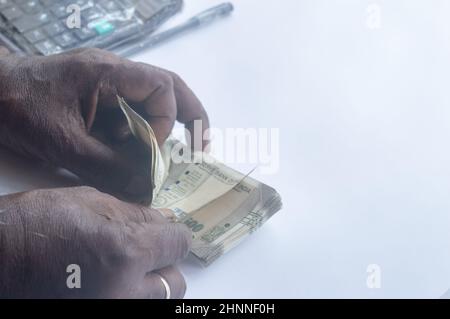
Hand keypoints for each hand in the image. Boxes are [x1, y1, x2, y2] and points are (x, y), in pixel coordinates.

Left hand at [0, 48, 209, 199]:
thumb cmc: (19, 109)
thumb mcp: (64, 145)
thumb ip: (108, 167)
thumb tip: (146, 187)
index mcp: (108, 73)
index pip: (161, 88)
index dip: (165, 122)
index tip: (151, 150)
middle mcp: (114, 73)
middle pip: (168, 87)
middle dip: (190, 115)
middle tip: (203, 143)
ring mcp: (107, 83)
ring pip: (152, 100)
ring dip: (166, 126)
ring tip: (178, 152)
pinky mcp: (100, 97)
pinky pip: (131, 112)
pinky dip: (141, 133)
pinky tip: (137, 154)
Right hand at [0, 186, 190, 298]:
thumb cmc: (34, 225)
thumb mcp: (88, 201)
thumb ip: (134, 213)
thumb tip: (163, 220)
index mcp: (126, 250)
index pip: (179, 244)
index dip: (173, 235)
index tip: (165, 234)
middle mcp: (125, 291)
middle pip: (174, 283)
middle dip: (164, 266)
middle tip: (144, 255)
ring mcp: (111, 309)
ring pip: (156, 301)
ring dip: (149, 285)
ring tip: (123, 271)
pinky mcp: (99, 316)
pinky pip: (132, 305)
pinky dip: (128, 294)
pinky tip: (107, 282)